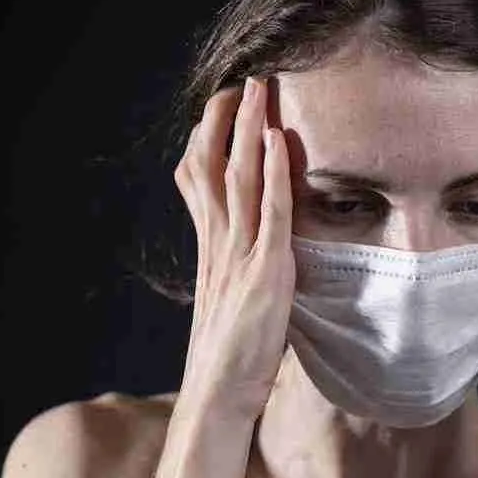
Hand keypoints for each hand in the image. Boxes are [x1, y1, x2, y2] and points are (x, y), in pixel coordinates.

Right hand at [172, 76, 294, 420]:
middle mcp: (219, 245)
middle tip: (239, 79)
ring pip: (238, 178)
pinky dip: (273, 174)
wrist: (219, 398)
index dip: (209, 139)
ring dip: (248, 129)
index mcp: (213, 250)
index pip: (200, 181)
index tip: (220, 105)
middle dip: (224, 120)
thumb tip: (263, 259)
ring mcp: (239, 256)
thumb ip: (246, 274)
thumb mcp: (238, 303)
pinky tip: (277, 140)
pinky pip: (269, 213)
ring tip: (259, 89)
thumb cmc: (234, 360)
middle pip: (212, 166)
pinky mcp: (265, 273)